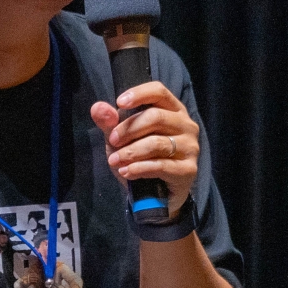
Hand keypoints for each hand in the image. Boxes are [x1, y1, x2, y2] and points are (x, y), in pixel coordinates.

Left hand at [90, 82, 198, 215]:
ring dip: (130, 152)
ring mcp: (190, 148)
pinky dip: (139, 168)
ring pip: (157, 143)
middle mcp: (186, 125)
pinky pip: (161, 166)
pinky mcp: (188, 170)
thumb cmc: (141, 160)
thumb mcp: (121, 141)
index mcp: (172, 111)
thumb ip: (110, 124)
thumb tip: (97, 107)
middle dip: (129, 129)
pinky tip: (126, 172)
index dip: (139, 94)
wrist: (156, 196)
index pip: (159, 92)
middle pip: (156, 117)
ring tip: (114, 161)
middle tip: (112, 141)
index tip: (119, 103)